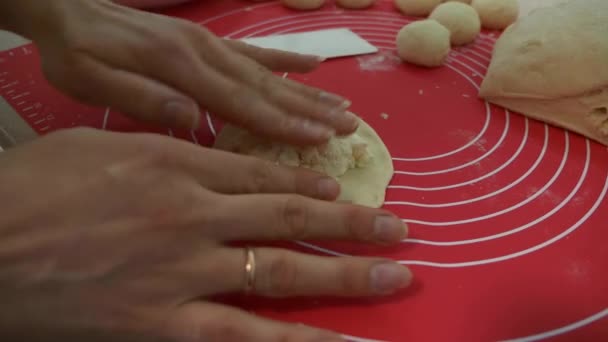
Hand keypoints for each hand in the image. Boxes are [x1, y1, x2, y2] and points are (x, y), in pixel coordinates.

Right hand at [0, 128, 409, 340]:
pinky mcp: (165, 325)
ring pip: (283, 273)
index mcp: (176, 166)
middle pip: (290, 219)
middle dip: (352, 225)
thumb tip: (219, 151)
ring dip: (346, 276)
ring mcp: (185, 274)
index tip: (343, 192)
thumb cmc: (37, 187)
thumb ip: (170, 149)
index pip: (263, 176)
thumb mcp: (107, 145)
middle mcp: (194, 217)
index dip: (310, 186)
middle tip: (399, 230)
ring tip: (395, 279)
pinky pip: (245, 339)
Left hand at [4, 0, 357, 144]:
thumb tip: (193, 119)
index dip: (285, 123)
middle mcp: (206, 54)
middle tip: (350, 125)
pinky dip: (285, 59)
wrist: (69, 10)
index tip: (322, 138)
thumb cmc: (79, 55)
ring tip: (342, 104)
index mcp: (182, 70)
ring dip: (307, 90)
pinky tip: (310, 63)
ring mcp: (211, 44)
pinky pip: (254, 51)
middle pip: (267, 87)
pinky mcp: (207, 40)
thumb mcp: (95, 82)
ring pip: (267, 71)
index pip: (243, 104)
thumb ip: (145, 100)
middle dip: (310, 109)